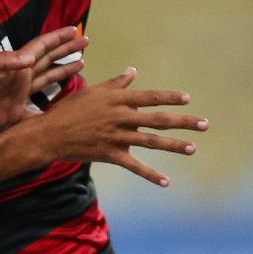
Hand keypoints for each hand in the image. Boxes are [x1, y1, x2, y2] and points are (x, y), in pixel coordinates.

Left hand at [0, 26, 88, 134]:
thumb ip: (3, 61)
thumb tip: (31, 58)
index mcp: (14, 64)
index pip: (40, 47)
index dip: (57, 38)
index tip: (74, 31)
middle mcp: (21, 76)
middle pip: (49, 59)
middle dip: (66, 50)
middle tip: (85, 41)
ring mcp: (19, 94)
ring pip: (48, 79)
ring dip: (64, 70)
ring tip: (82, 62)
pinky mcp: (16, 112)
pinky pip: (38, 111)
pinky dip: (52, 109)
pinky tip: (65, 108)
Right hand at [18, 68, 206, 186]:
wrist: (48, 134)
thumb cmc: (69, 110)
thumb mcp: (92, 91)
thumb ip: (116, 84)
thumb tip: (133, 72)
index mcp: (117, 100)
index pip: (150, 98)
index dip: (170, 98)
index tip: (187, 99)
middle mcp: (120, 117)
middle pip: (158, 120)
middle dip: (183, 122)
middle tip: (205, 124)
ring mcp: (116, 137)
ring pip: (151, 142)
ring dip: (174, 145)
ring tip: (193, 148)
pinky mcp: (110, 155)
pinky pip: (135, 166)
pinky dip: (151, 175)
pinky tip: (166, 181)